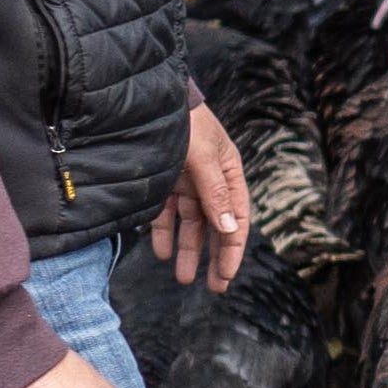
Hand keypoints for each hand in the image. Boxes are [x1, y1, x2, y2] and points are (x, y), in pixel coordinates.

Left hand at [151, 104, 249, 293]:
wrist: (150, 98)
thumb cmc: (185, 121)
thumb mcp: (203, 156)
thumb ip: (215, 194)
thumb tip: (229, 230)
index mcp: (228, 174)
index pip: (236, 219)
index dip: (232, 249)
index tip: (226, 275)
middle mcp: (209, 182)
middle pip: (215, 227)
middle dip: (213, 257)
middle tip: (214, 288)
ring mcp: (185, 183)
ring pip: (190, 225)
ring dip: (188, 250)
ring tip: (183, 278)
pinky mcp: (162, 183)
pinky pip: (165, 215)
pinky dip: (164, 233)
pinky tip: (163, 253)